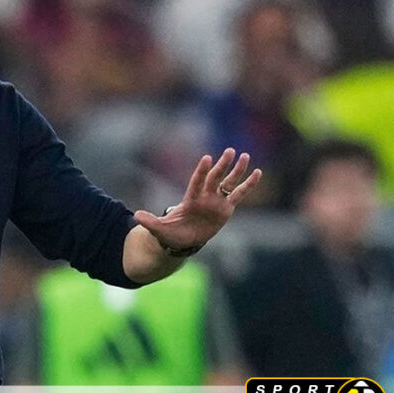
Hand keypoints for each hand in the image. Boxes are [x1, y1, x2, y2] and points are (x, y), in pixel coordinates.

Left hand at [134, 148, 260, 252]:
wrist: (182, 241)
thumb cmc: (170, 233)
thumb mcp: (159, 229)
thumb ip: (150, 222)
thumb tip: (136, 216)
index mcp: (190, 200)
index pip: (197, 182)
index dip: (202, 172)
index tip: (207, 158)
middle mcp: (204, 197)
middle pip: (215, 178)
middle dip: (222, 166)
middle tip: (230, 151)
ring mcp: (216, 201)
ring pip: (228, 182)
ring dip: (236, 170)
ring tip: (245, 156)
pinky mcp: (226, 208)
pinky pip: (238, 194)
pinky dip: (248, 185)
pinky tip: (257, 173)